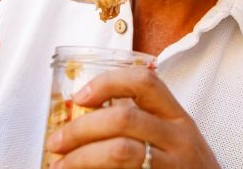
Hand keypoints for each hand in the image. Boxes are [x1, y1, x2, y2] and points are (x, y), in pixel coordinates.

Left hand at [47, 66, 219, 168]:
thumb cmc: (186, 167)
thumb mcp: (173, 137)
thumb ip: (143, 120)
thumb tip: (84, 114)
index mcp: (177, 117)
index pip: (145, 82)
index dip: (108, 82)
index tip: (80, 96)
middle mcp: (178, 138)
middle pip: (123, 118)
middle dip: (81, 128)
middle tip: (57, 141)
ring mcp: (172, 166)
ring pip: (120, 152)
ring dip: (82, 157)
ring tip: (61, 165)